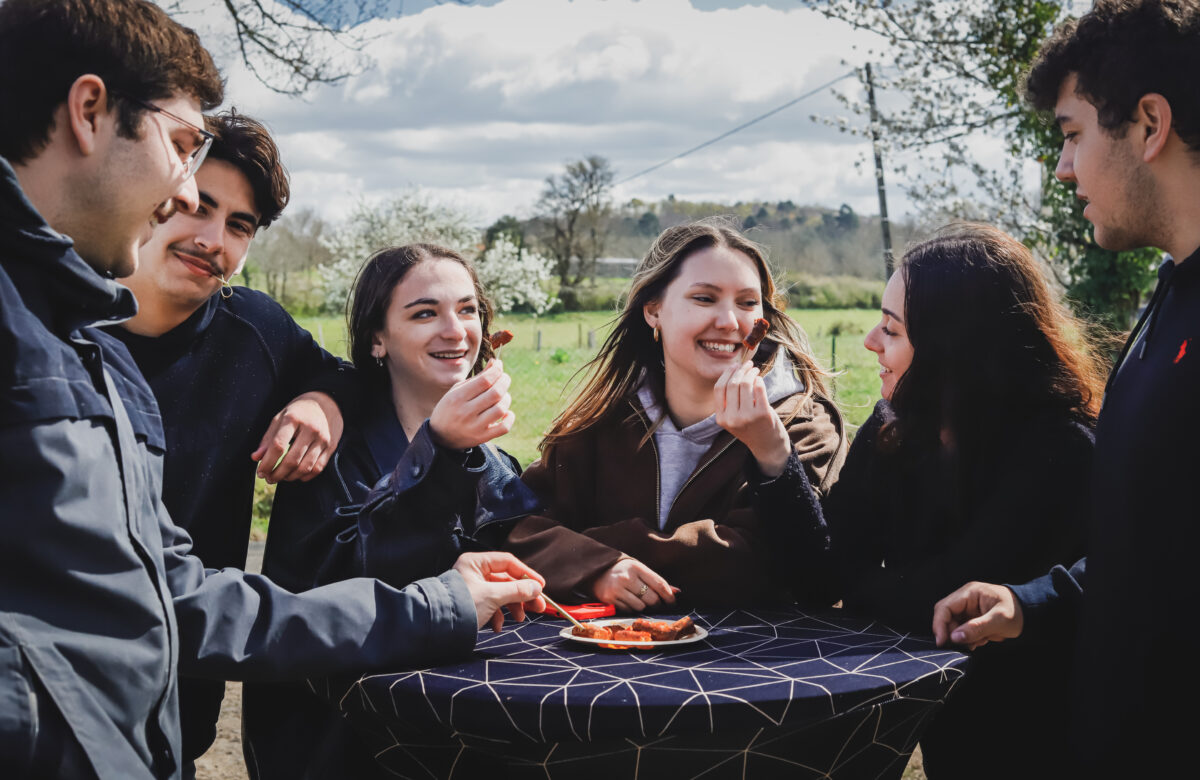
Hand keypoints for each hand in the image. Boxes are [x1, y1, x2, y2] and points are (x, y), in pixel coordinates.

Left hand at [252, 391, 342, 483]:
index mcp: (294, 419)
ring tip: (281, 477)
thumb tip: (256, 458)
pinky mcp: (331, 446)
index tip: (260, 472)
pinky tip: (296, 475)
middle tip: (269, 479)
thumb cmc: (299, 411)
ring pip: (305, 467)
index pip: (278, 446)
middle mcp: (310, 429)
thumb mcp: (280, 418)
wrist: (328, 401)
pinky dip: (305, 476)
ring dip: (290, 477)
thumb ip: (268, 438)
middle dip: (277, 474)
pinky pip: (318, 468)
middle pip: (292, 460)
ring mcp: (323, 439)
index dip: (267, 463)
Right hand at [429, 359, 514, 450]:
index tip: (499, 365)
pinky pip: (504, 427)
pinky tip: (506, 412)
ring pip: (501, 409)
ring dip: (506, 398)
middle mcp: (466, 412)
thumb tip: (496, 363)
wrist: (440, 436)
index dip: (496, 370)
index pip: (484, 380)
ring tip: (503, 395)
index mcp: (457, 397)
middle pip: (495, 393)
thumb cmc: (451, 408)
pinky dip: (509, 418)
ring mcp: (474, 427)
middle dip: (504, 381)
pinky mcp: (482, 438)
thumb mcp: (458, 390)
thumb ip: (478, 377)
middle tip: (504, 378)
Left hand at [453, 552, 546, 631]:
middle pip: (506, 580)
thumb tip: (536, 588)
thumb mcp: (492, 596)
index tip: (540, 586)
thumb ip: (517, 590)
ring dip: (512, 607)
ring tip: (520, 618)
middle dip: (522, 595)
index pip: (508, 562)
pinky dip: (498, 616)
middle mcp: (474, 573)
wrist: (437, 627)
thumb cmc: (460, 606)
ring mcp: (473, 589)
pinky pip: (491, 606)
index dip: (526, 574)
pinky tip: (497, 626)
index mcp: (475, 563)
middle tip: (538, 605)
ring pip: (501, 594)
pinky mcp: (472, 604)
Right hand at [591, 558, 676, 612]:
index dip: (668, 595)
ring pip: (640, 607)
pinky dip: (631, 609)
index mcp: (636, 567)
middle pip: (651, 598)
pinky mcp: (610, 599)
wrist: (596, 570)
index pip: (659, 583)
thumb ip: (656, 581)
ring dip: (642, 606)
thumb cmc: (623, 570)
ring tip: (636, 598)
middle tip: (655, 603)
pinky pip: (628, 610)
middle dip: (656, 603)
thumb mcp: (639, 570)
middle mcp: (627, 577)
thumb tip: (677, 592)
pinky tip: (626, 600)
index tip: (672, 602)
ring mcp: (617, 588)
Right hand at [714, 359, 790, 476]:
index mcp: (721, 418)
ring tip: (755, 370)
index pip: (719, 389)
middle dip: (740, 370)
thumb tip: (733, 370)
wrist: (767, 446)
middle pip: (732, 384)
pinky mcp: (763, 414)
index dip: (726, 374)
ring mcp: (747, 417)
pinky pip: (759, 388)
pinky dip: (759, 380)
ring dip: (751, 373)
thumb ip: (729, 400)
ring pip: (745, 384)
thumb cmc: (751, 428)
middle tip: (748, 365)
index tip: (734, 366)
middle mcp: (732, 418)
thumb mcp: (733, 418)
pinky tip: (760, 380)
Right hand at [932, 581, 1024, 649]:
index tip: (943, 642)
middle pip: (946, 617)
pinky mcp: (972, 619)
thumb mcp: (999, 620)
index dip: (939, 625)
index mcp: (969, 593)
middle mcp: (965, 599)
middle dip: (953, 633)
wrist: (1031, 613)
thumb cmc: (1018, 611)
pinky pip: (963, 630)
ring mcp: (968, 609)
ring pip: (954, 626)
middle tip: (963, 645)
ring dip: (963, 637)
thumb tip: (955, 637)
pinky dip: (969, 639)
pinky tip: (982, 640)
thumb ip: (976, 627)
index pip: (944, 607)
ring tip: (980, 641)